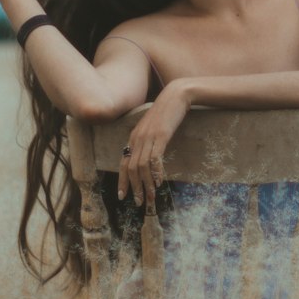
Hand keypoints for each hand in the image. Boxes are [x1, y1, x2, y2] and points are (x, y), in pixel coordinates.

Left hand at [118, 81, 190, 206]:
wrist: (176, 96)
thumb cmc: (167, 113)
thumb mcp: (154, 129)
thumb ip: (149, 142)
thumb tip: (149, 158)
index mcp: (134, 138)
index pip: (123, 163)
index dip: (122, 181)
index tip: (122, 196)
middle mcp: (137, 138)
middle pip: (131, 168)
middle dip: (134, 188)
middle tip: (139, 202)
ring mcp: (148, 137)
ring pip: (141, 166)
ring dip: (145, 184)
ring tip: (151, 197)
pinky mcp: (160, 135)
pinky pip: (155, 158)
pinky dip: (155, 172)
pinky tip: (159, 182)